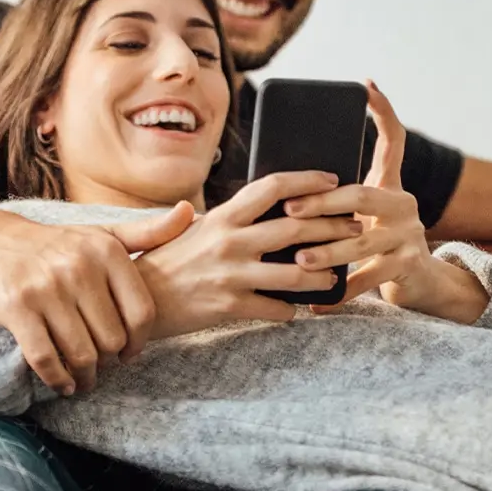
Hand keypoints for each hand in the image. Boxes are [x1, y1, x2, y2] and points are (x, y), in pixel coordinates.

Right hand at [0, 207, 191, 395]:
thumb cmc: (58, 245)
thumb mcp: (104, 234)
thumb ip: (148, 232)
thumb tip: (189, 213)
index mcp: (106, 252)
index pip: (141, 313)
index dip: (140, 343)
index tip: (130, 353)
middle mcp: (78, 268)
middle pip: (112, 340)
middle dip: (109, 361)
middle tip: (102, 367)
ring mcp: (46, 289)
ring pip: (81, 353)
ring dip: (85, 376)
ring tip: (84, 380)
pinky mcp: (17, 309)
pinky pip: (45, 358)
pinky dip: (57, 379)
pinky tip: (63, 383)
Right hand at [135, 171, 357, 339]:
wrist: (137, 296)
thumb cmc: (167, 259)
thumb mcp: (192, 227)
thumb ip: (227, 217)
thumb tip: (262, 200)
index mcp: (223, 216)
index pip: (273, 187)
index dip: (307, 180)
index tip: (332, 180)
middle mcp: (230, 241)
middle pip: (296, 228)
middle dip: (333, 226)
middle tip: (354, 227)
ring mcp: (232, 275)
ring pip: (296, 273)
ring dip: (323, 274)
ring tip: (334, 274)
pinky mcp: (230, 306)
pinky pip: (276, 309)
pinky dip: (291, 310)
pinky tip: (298, 308)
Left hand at [283, 81, 486, 319]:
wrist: (421, 284)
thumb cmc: (377, 244)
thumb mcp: (365, 216)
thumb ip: (338, 200)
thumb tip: (283, 187)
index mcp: (390, 186)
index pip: (393, 141)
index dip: (383, 112)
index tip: (367, 86)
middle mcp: (404, 205)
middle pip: (361, 196)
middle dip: (322, 204)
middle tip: (289, 211)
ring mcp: (410, 235)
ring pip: (362, 242)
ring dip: (327, 253)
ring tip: (299, 261)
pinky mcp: (410, 266)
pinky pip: (369, 279)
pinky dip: (340, 293)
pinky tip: (317, 303)